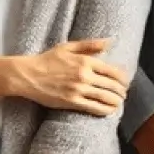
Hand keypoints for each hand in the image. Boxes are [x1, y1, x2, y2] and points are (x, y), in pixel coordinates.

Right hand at [12, 38, 129, 114]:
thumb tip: (109, 42)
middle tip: (123, 94)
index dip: (123, 79)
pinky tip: (109, 111)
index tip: (125, 82)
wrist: (28, 75)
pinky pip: (94, 108)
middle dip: (121, 92)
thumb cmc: (47, 60)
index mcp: (86, 61)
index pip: (113, 71)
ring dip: (116, 102)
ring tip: (119, 103)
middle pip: (112, 86)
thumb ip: (90, 45)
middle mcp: (85, 75)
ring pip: (106, 98)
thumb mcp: (68, 47)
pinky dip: (105, 110)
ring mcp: (79, 90)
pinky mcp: (72, 102)